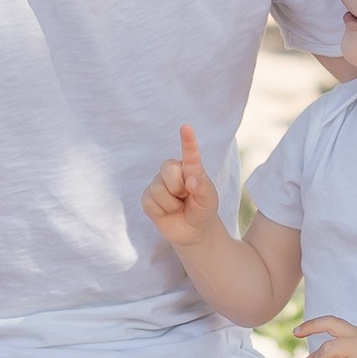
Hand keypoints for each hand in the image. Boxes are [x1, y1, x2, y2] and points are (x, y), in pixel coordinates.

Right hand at [142, 122, 220, 248]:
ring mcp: (158, 183)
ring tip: (178, 206)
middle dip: (178, 188)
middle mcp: (172, 171)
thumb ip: (203, 189)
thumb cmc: (202, 210)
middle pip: (168, 170)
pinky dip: (161, 211)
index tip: (186, 127)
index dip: (187, 141)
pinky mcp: (148, 197)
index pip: (189, 154)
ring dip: (172, 204)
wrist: (192, 230)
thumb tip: (191, 180)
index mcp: (190, 167)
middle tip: (186, 197)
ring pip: (159, 189)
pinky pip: (150, 202)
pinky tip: (167, 212)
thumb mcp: (209, 201)